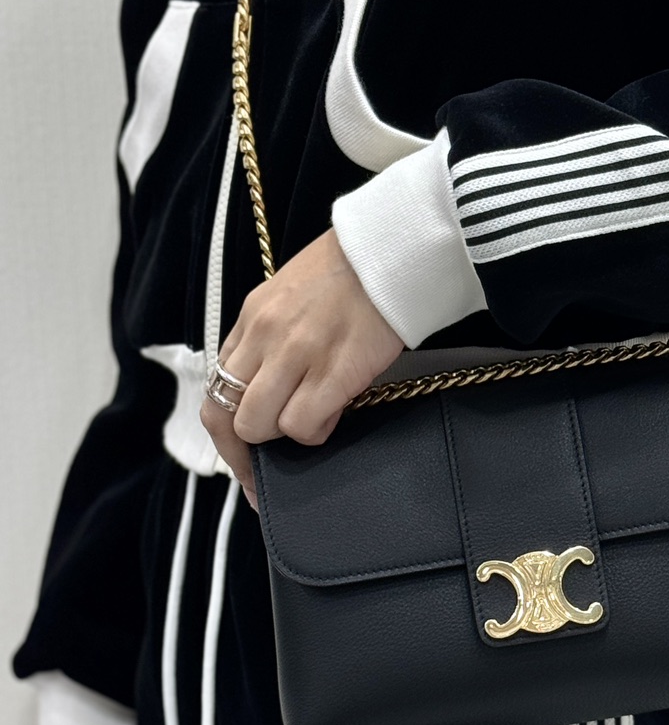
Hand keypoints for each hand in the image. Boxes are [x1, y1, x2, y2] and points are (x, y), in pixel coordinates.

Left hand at [200, 228, 402, 507]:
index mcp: (252, 320)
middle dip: (248, 453)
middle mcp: (264, 337)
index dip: (227, 436)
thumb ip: (274, 340)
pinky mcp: (333, 369)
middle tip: (273, 474)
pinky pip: (303, 424)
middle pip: (228, 417)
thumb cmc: (354, 272)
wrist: (394, 250)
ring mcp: (295, 353)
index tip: (245, 464)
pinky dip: (316, 431)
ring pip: (260, 426)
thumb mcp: (293, 297)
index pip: (216, 391)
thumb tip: (271, 387)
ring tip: (317, 420)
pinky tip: (337, 412)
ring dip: (285, 436)